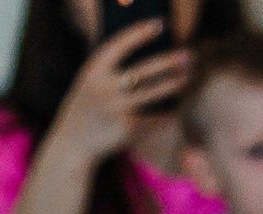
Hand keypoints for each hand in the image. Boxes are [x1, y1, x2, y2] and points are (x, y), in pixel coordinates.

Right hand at [47, 21, 188, 164]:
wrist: (74, 141)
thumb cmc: (89, 105)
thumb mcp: (92, 81)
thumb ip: (111, 68)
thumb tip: (149, 54)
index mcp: (93, 70)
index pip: (120, 45)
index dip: (140, 33)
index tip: (160, 24)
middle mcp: (104, 87)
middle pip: (142, 70)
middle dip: (168, 61)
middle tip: (188, 54)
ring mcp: (116, 108)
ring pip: (152, 93)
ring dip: (173, 84)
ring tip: (188, 77)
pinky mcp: (127, 127)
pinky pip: (153, 117)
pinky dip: (165, 114)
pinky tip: (176, 109)